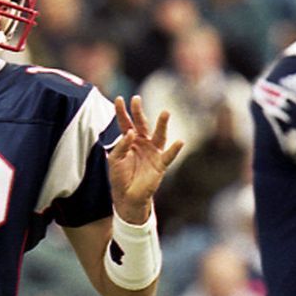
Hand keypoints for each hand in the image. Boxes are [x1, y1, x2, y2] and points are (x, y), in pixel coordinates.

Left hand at [108, 95, 183, 222]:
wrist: (127, 196)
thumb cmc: (120, 177)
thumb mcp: (115, 160)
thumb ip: (121, 145)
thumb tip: (130, 132)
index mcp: (130, 140)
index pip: (125, 123)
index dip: (122, 112)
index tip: (118, 99)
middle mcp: (143, 143)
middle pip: (141, 124)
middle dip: (138, 112)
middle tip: (136, 99)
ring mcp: (153, 152)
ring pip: (159, 135)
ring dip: (162, 124)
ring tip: (165, 113)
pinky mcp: (160, 164)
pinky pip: (169, 155)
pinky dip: (174, 149)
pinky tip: (180, 142)